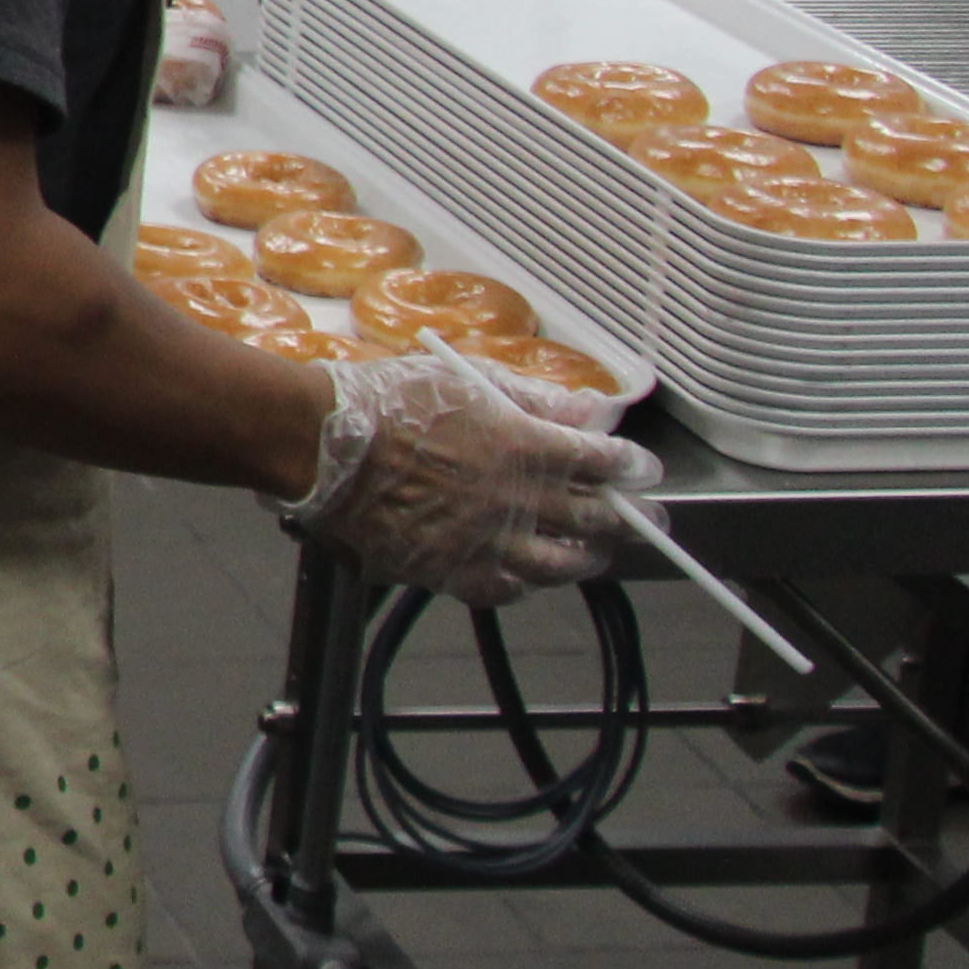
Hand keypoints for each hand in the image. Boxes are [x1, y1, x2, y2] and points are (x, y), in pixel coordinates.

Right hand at [281, 344, 659, 605]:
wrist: (321, 443)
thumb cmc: (386, 401)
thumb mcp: (466, 378)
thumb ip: (534, 398)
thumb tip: (586, 409)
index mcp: (526, 446)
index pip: (604, 461)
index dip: (632, 465)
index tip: (642, 468)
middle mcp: (517, 501)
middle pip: (595, 517)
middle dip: (630, 516)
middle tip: (647, 517)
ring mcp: (485, 541)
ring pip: (560, 564)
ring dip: (587, 557)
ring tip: (595, 553)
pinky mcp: (448, 570)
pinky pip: (503, 589)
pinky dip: (524, 584)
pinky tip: (527, 576)